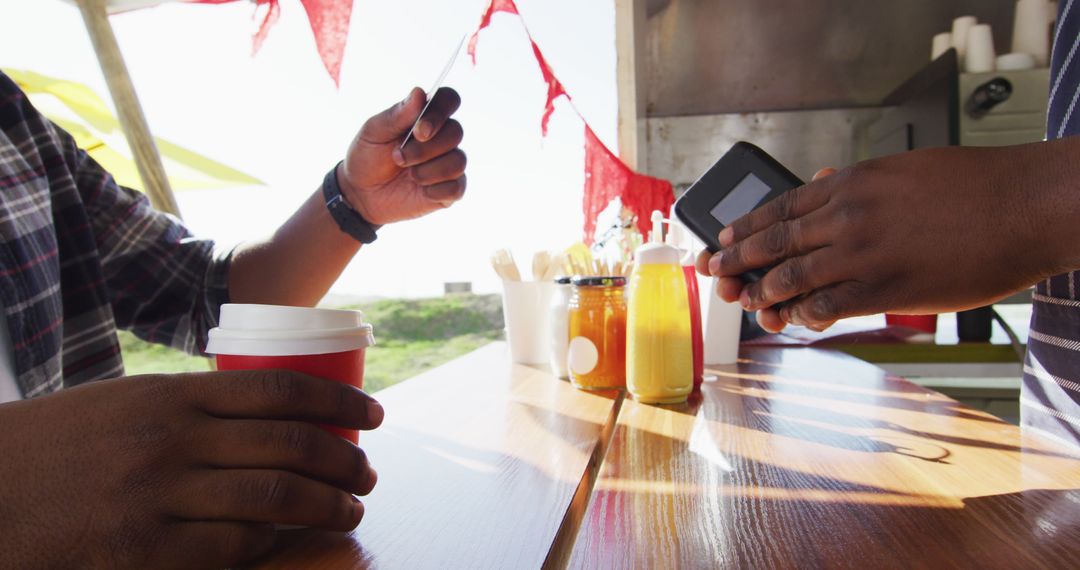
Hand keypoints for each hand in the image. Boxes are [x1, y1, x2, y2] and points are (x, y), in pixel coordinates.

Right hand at [0, 370, 382, 568]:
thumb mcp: (124, 404)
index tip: (372, 416)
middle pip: (290, 444)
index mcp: (172, 395)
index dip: (337, 402)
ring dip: (328, 504)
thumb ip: (190, 409)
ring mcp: (160, 497)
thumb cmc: (56, 447)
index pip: (278, 390)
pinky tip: (293, 540)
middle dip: (344, 459)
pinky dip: (274, 543)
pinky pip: (235, 548)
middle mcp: (173, 440)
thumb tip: (265, 417)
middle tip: (368, 473)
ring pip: (275, 497)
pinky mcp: (146, 552)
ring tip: (351, 509)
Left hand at [339, 87, 466, 224]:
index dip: (440, 112)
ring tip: (409, 175)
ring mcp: (448, 163)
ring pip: (458, 161)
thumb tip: (419, 93)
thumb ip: (397, 115)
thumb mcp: (374, 132)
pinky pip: (457, 186)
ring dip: (429, 170)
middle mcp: (441, 138)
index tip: (419, 130)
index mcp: (425, 117)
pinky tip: (420, 190)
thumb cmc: (368, 157)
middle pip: (455, 132)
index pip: (448, 100)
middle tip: (398, 157)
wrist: (361, 194)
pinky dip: (436, 189)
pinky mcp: (449, 190)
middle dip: (425, 149)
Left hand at [697, 145, 1056, 331]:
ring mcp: (863, 253)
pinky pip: (827, 307)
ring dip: (763, 294)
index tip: (723, 239)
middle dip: (736, 260)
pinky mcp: (885, 289)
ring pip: (792, 277)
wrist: (1023, 206)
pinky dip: (804, 315)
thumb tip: (816, 184)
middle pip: (774, 242)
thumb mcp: (902, 169)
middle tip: (712, 273)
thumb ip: (854, 182)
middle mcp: (847, 216)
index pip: (780, 207)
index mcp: (851, 184)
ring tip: (746, 302)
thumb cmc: (973, 185)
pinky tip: (795, 320)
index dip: (746, 227)